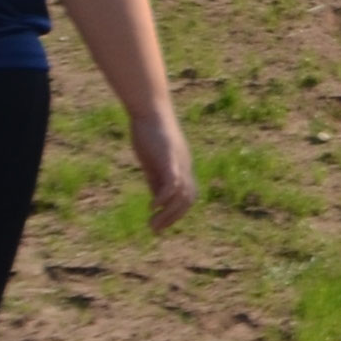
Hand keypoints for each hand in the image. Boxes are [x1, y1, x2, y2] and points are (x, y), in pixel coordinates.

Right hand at [135, 113, 197, 229]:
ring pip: (183, 193)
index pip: (189, 196)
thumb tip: (158, 200)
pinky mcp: (168, 156)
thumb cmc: (151, 133)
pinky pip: (172, 180)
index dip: (178, 213)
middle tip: (155, 230)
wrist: (151, 110)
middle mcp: (184, 166)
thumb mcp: (155, 161)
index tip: (161, 225)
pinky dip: (165, 196)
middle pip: (189, 198)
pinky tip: (152, 206)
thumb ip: (158, 179)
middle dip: (173, 217)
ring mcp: (178, 161)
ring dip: (169, 213)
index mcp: (182, 167)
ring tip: (152, 223)